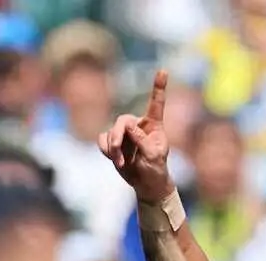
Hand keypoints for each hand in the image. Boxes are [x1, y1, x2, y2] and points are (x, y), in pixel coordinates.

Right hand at [98, 70, 173, 202]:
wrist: (146, 184)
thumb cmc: (156, 170)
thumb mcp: (153, 156)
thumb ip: (142, 139)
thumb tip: (128, 124)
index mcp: (154, 126)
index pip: (156, 104)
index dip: (158, 87)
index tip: (163, 71)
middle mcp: (138, 126)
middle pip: (122, 121)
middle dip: (117, 135)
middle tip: (117, 150)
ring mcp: (125, 134)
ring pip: (110, 132)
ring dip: (113, 147)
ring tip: (120, 161)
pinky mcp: (114, 142)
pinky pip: (102, 140)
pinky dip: (106, 149)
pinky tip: (114, 158)